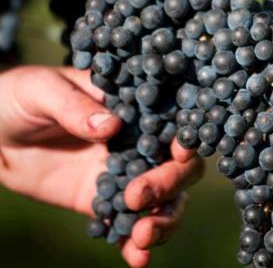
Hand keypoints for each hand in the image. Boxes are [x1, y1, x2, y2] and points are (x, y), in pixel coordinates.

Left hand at [0, 66, 204, 267]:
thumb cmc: (21, 99)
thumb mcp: (42, 91)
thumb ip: (74, 106)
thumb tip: (111, 126)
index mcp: (128, 108)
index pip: (168, 121)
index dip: (182, 137)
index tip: (179, 154)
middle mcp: (134, 142)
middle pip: (176, 166)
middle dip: (169, 184)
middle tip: (139, 196)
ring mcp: (122, 174)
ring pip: (163, 200)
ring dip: (163, 220)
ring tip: (142, 236)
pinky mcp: (103, 201)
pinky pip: (128, 224)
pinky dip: (136, 243)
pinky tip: (136, 257)